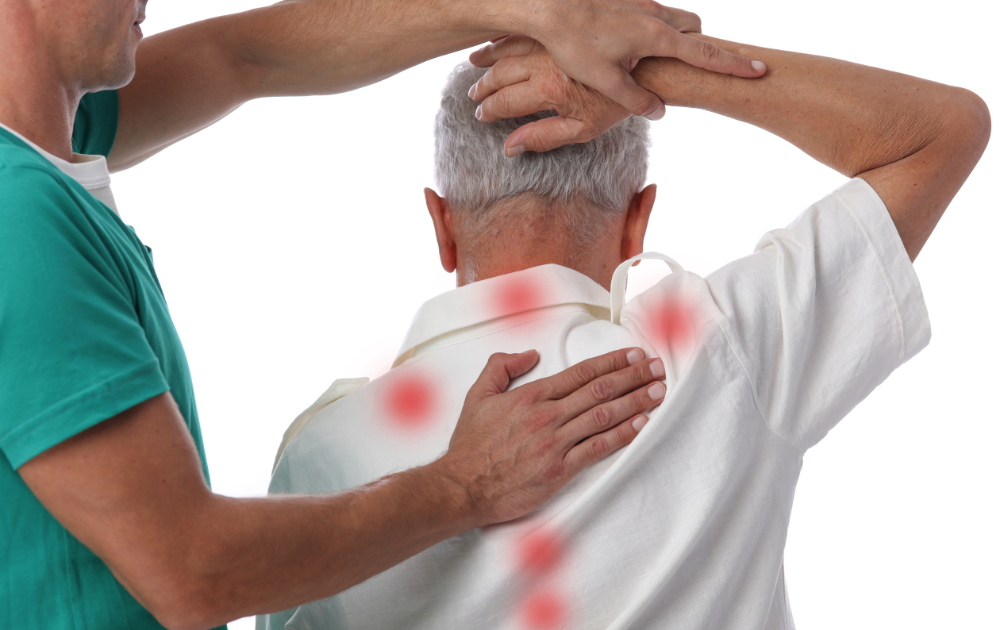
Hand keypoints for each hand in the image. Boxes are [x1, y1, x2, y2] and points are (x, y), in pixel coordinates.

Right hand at [437, 348, 665, 525]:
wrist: (462, 485)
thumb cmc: (470, 444)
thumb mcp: (478, 395)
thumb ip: (501, 366)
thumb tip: (530, 353)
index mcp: (532, 395)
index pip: (582, 373)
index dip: (613, 362)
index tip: (635, 355)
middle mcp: (548, 415)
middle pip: (601, 390)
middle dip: (634, 377)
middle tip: (658, 368)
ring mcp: (556, 442)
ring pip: (605, 415)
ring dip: (636, 401)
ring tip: (658, 391)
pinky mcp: (560, 469)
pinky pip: (598, 448)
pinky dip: (622, 434)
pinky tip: (641, 424)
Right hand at [469, 36, 630, 154]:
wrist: (643, 71)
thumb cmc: (614, 105)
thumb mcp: (582, 130)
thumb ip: (544, 138)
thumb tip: (510, 147)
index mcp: (547, 90)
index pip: (504, 102)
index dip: (489, 110)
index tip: (481, 116)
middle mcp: (543, 64)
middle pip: (501, 75)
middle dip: (484, 86)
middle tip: (474, 96)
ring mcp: (550, 45)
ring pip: (508, 49)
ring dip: (489, 59)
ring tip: (475, 66)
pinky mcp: (560, 32)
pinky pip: (524, 33)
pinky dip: (506, 38)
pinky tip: (497, 41)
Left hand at [479, 1, 763, 120]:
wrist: (546, 7)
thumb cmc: (574, 43)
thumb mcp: (606, 81)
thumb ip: (637, 99)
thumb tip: (660, 111)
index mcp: (656, 37)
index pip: (705, 54)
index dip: (732, 65)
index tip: (759, 70)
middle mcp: (654, 15)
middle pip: (694, 29)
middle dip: (701, 47)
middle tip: (697, 69)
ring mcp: (640, 3)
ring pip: (673, 19)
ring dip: (675, 38)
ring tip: (657, 62)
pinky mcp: (624, 0)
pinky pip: (651, 14)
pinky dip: (652, 30)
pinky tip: (627, 45)